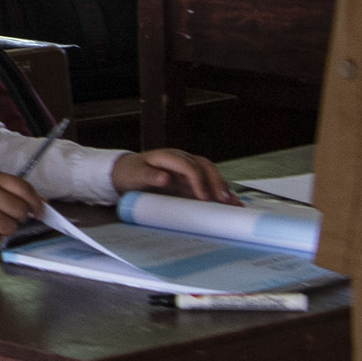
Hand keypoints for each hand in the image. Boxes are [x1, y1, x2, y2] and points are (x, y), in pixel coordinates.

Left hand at [106, 147, 230, 202]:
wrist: (128, 173)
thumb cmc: (131, 172)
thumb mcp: (135, 174)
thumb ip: (149, 176)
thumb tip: (165, 178)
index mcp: (170, 157)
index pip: (189, 166)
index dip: (198, 180)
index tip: (203, 197)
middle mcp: (183, 160)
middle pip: (205, 167)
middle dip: (216, 183)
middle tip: (224, 200)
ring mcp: (189, 170)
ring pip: (211, 174)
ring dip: (222, 188)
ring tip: (233, 203)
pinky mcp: (191, 181)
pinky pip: (209, 185)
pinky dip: (220, 193)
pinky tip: (231, 203)